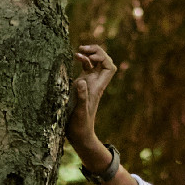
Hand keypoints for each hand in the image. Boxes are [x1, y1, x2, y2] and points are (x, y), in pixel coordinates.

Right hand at [68, 41, 116, 161]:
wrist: (80, 136)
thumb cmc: (80, 126)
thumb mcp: (79, 111)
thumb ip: (81, 96)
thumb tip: (82, 81)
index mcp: (98, 87)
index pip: (109, 67)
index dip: (103, 57)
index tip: (90, 56)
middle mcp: (95, 83)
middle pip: (103, 61)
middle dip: (96, 51)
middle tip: (82, 48)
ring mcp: (88, 84)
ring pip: (94, 64)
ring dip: (88, 55)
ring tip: (78, 51)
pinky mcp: (81, 86)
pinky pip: (85, 69)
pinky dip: (82, 61)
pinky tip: (74, 58)